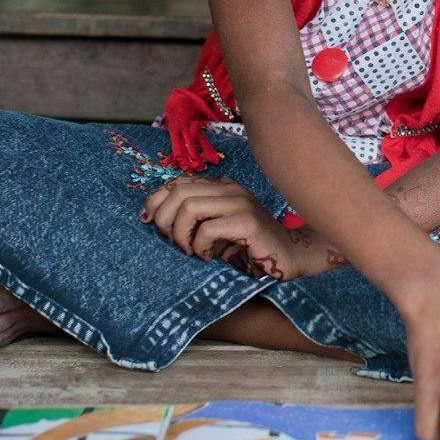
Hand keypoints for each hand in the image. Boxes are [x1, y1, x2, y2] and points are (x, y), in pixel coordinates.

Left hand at [142, 176, 342, 279]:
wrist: (289, 256)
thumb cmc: (248, 246)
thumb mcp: (215, 229)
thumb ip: (192, 218)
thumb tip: (153, 217)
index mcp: (220, 186)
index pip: (176, 182)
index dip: (155, 201)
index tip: (150, 223)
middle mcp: (229, 188)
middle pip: (178, 193)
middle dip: (165, 221)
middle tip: (175, 243)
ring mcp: (240, 203)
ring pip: (189, 207)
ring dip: (181, 235)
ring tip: (191, 250)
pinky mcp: (248, 222)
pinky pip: (208, 228)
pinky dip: (200, 246)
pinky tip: (208, 257)